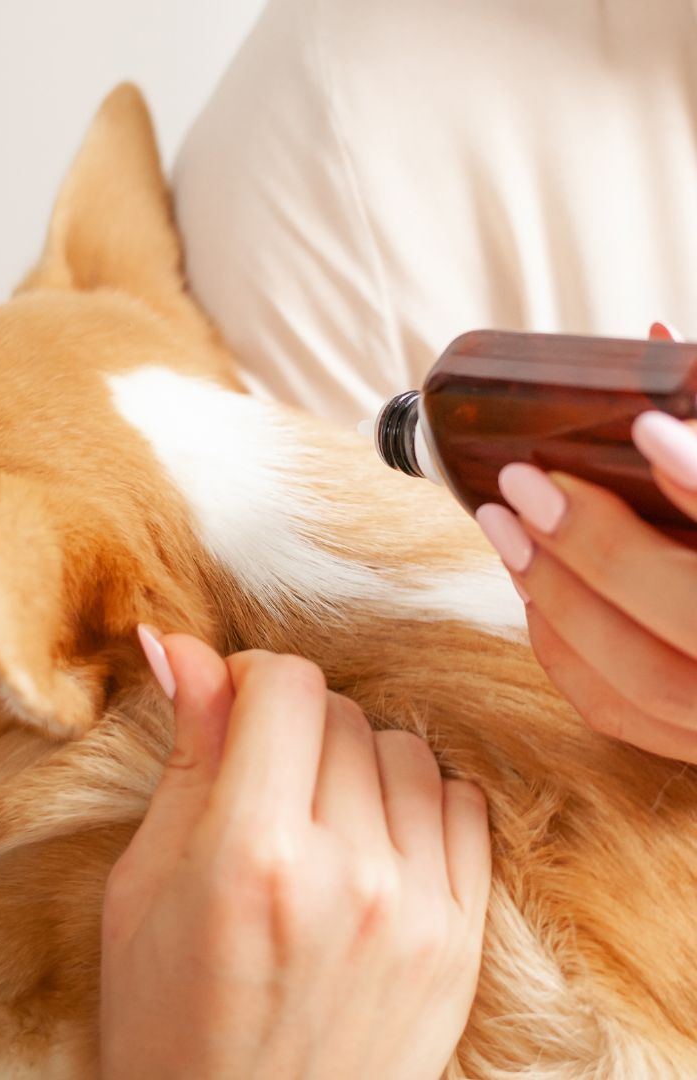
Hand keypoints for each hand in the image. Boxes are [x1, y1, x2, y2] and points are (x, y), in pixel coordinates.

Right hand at [100, 629, 489, 1079]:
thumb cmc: (165, 1017)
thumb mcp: (143, 880)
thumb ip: (185, 753)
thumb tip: (179, 644)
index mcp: (251, 852)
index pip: (286, 685)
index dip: (250, 676)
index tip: (231, 704)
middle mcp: (348, 873)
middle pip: (342, 711)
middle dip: (293, 721)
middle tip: (261, 772)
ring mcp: (417, 910)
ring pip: (403, 749)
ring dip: (354, 758)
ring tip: (316, 810)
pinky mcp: (460, 941)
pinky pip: (462, 805)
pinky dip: (414, 799)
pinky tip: (371, 835)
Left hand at [476, 323, 696, 761]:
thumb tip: (656, 342)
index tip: (642, 428)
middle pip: (691, 616)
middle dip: (597, 550)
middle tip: (525, 483)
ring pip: (644, 680)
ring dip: (558, 598)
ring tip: (507, 529)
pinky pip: (616, 711)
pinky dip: (560, 648)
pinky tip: (532, 591)